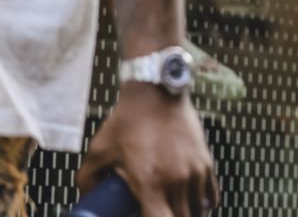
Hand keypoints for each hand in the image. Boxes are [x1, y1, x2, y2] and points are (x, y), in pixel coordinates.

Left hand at [77, 82, 218, 216]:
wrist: (156, 93)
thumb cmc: (126, 121)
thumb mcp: (98, 150)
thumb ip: (87, 179)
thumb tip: (86, 197)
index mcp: (150, 184)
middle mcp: (177, 181)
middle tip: (154, 212)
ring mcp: (195, 172)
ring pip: (198, 210)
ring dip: (186, 214)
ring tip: (172, 211)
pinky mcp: (206, 161)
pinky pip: (211, 195)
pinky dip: (203, 204)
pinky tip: (191, 204)